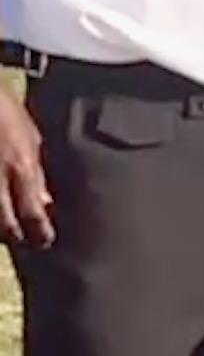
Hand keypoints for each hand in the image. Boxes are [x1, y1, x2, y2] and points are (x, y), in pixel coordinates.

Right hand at [0, 90, 51, 250]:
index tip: (45, 241)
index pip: (34, 215)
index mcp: (21, 168)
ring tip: (7, 229)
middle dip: (15, 237)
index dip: (41, 234)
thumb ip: (38, 172)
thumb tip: (45, 200)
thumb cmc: (6, 114)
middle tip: (24, 240)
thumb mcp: (31, 140)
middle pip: (5, 226)